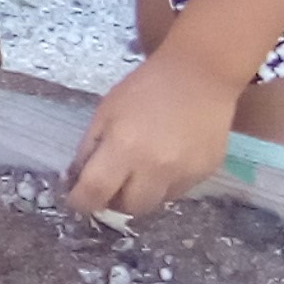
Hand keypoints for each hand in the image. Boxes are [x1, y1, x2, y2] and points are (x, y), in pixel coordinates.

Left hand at [66, 47, 242, 220]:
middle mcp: (156, 168)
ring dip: (141, 194)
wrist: (201, 75)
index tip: (78, 198)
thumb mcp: (105, 112)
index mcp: (125, 148)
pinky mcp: (205, 173)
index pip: (95, 193)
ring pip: (154, 204)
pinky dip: (165, 184)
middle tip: (111, 183)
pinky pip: (178, 192)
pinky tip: (166, 160)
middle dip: (114, 200)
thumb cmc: (146, 88)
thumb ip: (89, 149)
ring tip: (140, 169)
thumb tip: (78, 180)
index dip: (81, 201)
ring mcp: (184, 174)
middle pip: (128, 208)